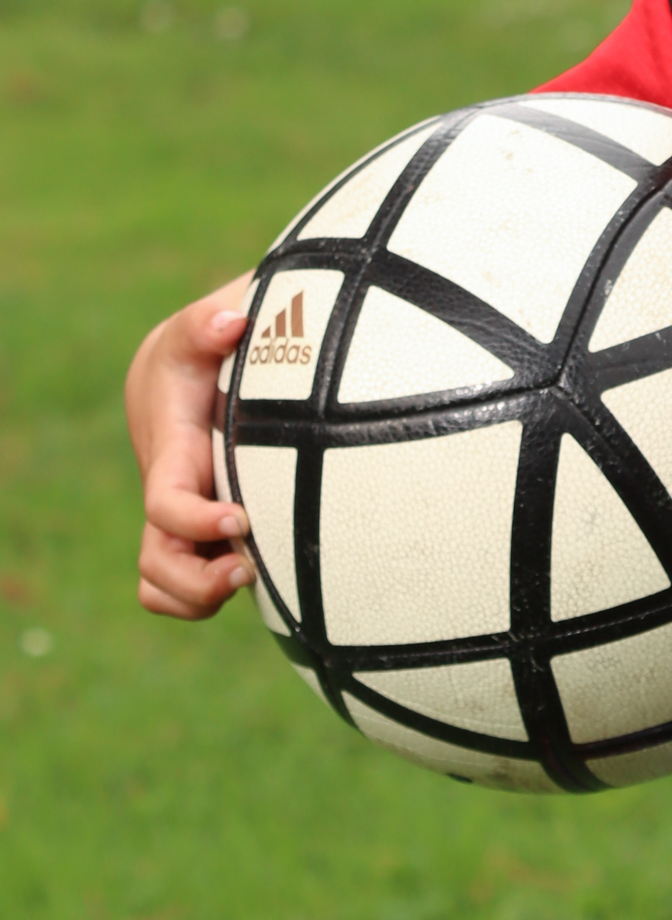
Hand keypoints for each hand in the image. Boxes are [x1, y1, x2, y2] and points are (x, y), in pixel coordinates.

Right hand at [127, 278, 256, 619]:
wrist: (192, 372)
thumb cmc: (200, 352)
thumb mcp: (198, 331)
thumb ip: (206, 322)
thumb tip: (232, 321)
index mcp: (173, 455)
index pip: (165, 505)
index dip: (196, 522)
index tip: (241, 520)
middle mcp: (174, 496)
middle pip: (157, 565)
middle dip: (197, 583)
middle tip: (249, 569)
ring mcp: (188, 520)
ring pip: (167, 587)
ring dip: (203, 598)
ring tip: (256, 578)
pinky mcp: (209, 533)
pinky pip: (191, 587)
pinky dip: (212, 596)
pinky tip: (267, 575)